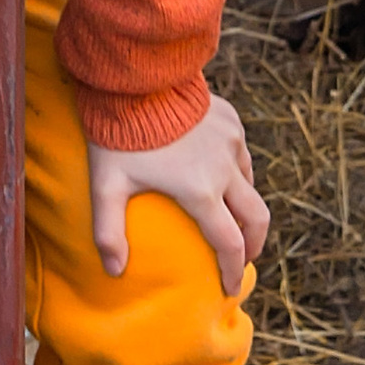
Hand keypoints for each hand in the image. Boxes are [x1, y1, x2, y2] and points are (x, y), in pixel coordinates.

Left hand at [87, 96, 269, 297]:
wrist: (137, 75)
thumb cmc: (119, 134)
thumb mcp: (107, 184)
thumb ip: (108, 231)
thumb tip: (113, 272)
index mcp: (200, 191)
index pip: (229, 243)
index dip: (233, 270)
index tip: (230, 288)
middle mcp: (225, 168)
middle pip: (257, 218)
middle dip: (254, 244)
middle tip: (243, 258)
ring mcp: (231, 141)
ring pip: (250, 183)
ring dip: (244, 206)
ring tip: (229, 217)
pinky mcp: (230, 119)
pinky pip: (240, 153)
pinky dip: (236, 171)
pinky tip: (218, 173)